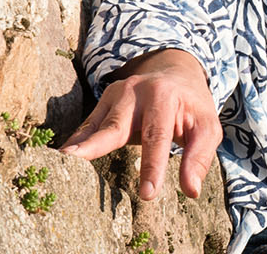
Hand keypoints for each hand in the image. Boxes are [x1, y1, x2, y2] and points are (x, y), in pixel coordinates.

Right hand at [60, 48, 221, 200]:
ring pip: (96, 124)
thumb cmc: (191, 106)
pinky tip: (60, 159)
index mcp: (164, 96)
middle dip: (98, 146)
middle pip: (116, 125)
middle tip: (77, 163)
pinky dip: (75, 142)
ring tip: (60, 161)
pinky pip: (87, 126)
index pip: (158, 135)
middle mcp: (135, 91)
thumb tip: (192, 190)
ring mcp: (115, 95)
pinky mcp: (103, 102)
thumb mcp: (206, 126)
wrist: (174, 73)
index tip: (148, 194)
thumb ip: (199, 157)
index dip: (153, 166)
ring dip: (78, 144)